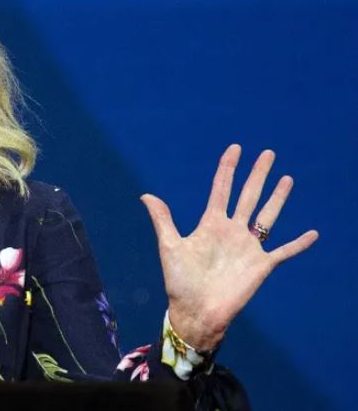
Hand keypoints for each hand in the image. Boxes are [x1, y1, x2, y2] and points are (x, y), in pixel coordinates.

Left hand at [140, 144, 317, 350]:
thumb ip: (163, 220)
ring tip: (286, 178)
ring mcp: (248, 247)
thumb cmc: (180, 281)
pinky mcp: (261, 266)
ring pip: (267, 216)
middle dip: (257, 174)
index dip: (228, 168)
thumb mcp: (170, 246)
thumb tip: (146, 195)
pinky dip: (298, 244)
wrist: (196, 311)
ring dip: (278, 198)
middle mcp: (231, 231)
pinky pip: (284, 251)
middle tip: (268, 153)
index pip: (221, 189)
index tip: (235, 148)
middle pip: (248, 196)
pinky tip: (313, 233)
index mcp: (210, 224)